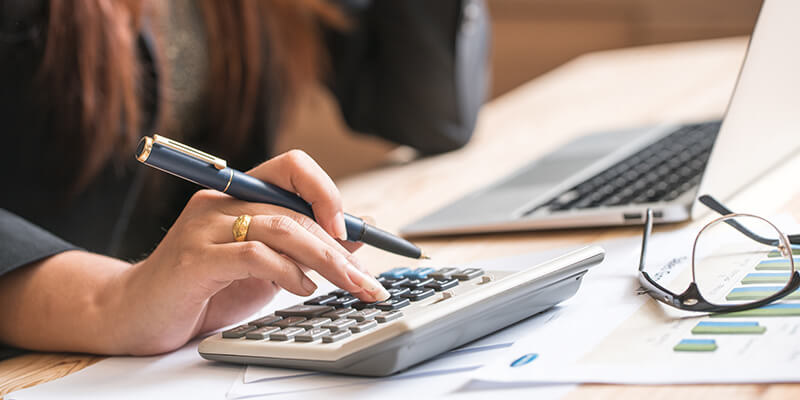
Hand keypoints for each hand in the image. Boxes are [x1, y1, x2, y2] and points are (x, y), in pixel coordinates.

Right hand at [113, 150, 388, 353]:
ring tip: (346, 285)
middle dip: (340, 246)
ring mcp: (205, 228)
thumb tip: (357, 236)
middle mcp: (221, 202)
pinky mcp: (194, 260)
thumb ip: (302, 248)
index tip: (350, 230)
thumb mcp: (265, 266)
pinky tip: (302, 288)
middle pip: (296, 209)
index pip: (293, 166)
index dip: (327, 191)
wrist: (135, 313)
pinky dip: (287, 272)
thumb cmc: (203, 288)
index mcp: (239, 194)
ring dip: (323, 259)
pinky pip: (254, 255)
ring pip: (282, 227)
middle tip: (367, 279)